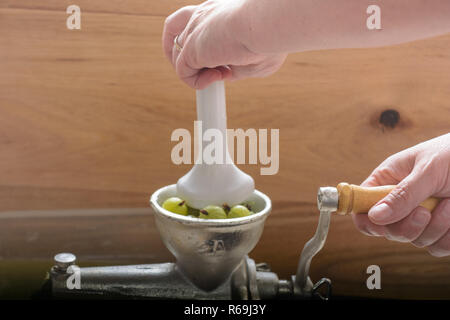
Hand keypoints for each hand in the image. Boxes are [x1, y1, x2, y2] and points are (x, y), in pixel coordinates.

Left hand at [162, 0, 286, 88]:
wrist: (267, 25)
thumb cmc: (269, 37)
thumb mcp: (254, 54)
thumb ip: (238, 64)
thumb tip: (228, 74)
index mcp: (219, 11)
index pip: (197, 20)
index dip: (203, 40)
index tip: (223, 58)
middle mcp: (203, 16)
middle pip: (177, 31)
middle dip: (185, 54)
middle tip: (206, 69)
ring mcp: (194, 31)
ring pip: (178, 55)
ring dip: (197, 72)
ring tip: (222, 75)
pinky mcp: (190, 49)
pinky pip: (183, 72)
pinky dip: (198, 82)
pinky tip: (219, 77)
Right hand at [353, 133, 449, 256]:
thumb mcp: (428, 170)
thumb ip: (402, 194)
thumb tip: (375, 216)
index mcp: (387, 181)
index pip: (361, 207)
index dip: (366, 219)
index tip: (380, 223)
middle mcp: (399, 201)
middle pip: (387, 230)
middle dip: (408, 225)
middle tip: (425, 211)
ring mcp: (420, 217)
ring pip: (415, 241)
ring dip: (437, 227)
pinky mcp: (441, 230)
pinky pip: (438, 247)